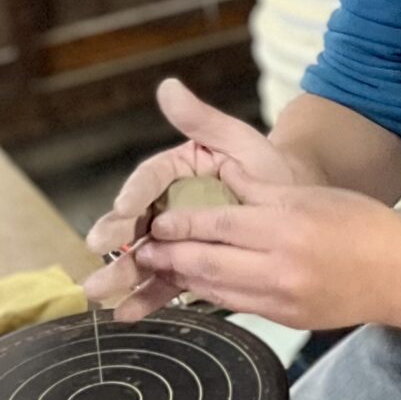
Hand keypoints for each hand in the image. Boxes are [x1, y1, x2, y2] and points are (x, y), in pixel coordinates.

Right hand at [83, 80, 316, 314]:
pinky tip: (127, 311)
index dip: (135, 192)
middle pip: (137, 220)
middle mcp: (169, 203)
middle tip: (101, 246)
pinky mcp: (186, 264)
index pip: (150, 179)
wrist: (298, 209)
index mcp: (177, 171)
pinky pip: (165, 280)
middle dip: (117, 236)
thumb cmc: (269, 170)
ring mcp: (176, 236)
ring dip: (122, 273)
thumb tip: (168, 88)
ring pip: (144, 253)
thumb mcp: (240, 142)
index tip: (125, 206)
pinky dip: (147, 297)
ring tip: (101, 289)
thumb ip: (203, 120)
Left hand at [126, 169, 400, 329]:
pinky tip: (196, 285)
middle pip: (207, 262)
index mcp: (285, 225)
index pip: (216, 224)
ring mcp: (282, 298)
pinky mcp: (286, 319)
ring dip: (183, 280)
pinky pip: (237, 305)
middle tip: (142, 251)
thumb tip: (219, 175)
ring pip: (216, 289)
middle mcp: (279, 265)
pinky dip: (211, 294)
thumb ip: (259, 190)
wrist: (399, 275)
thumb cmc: (359, 225)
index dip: (179, 225)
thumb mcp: (308, 194)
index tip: (156, 223)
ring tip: (159, 269)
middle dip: (169, 257)